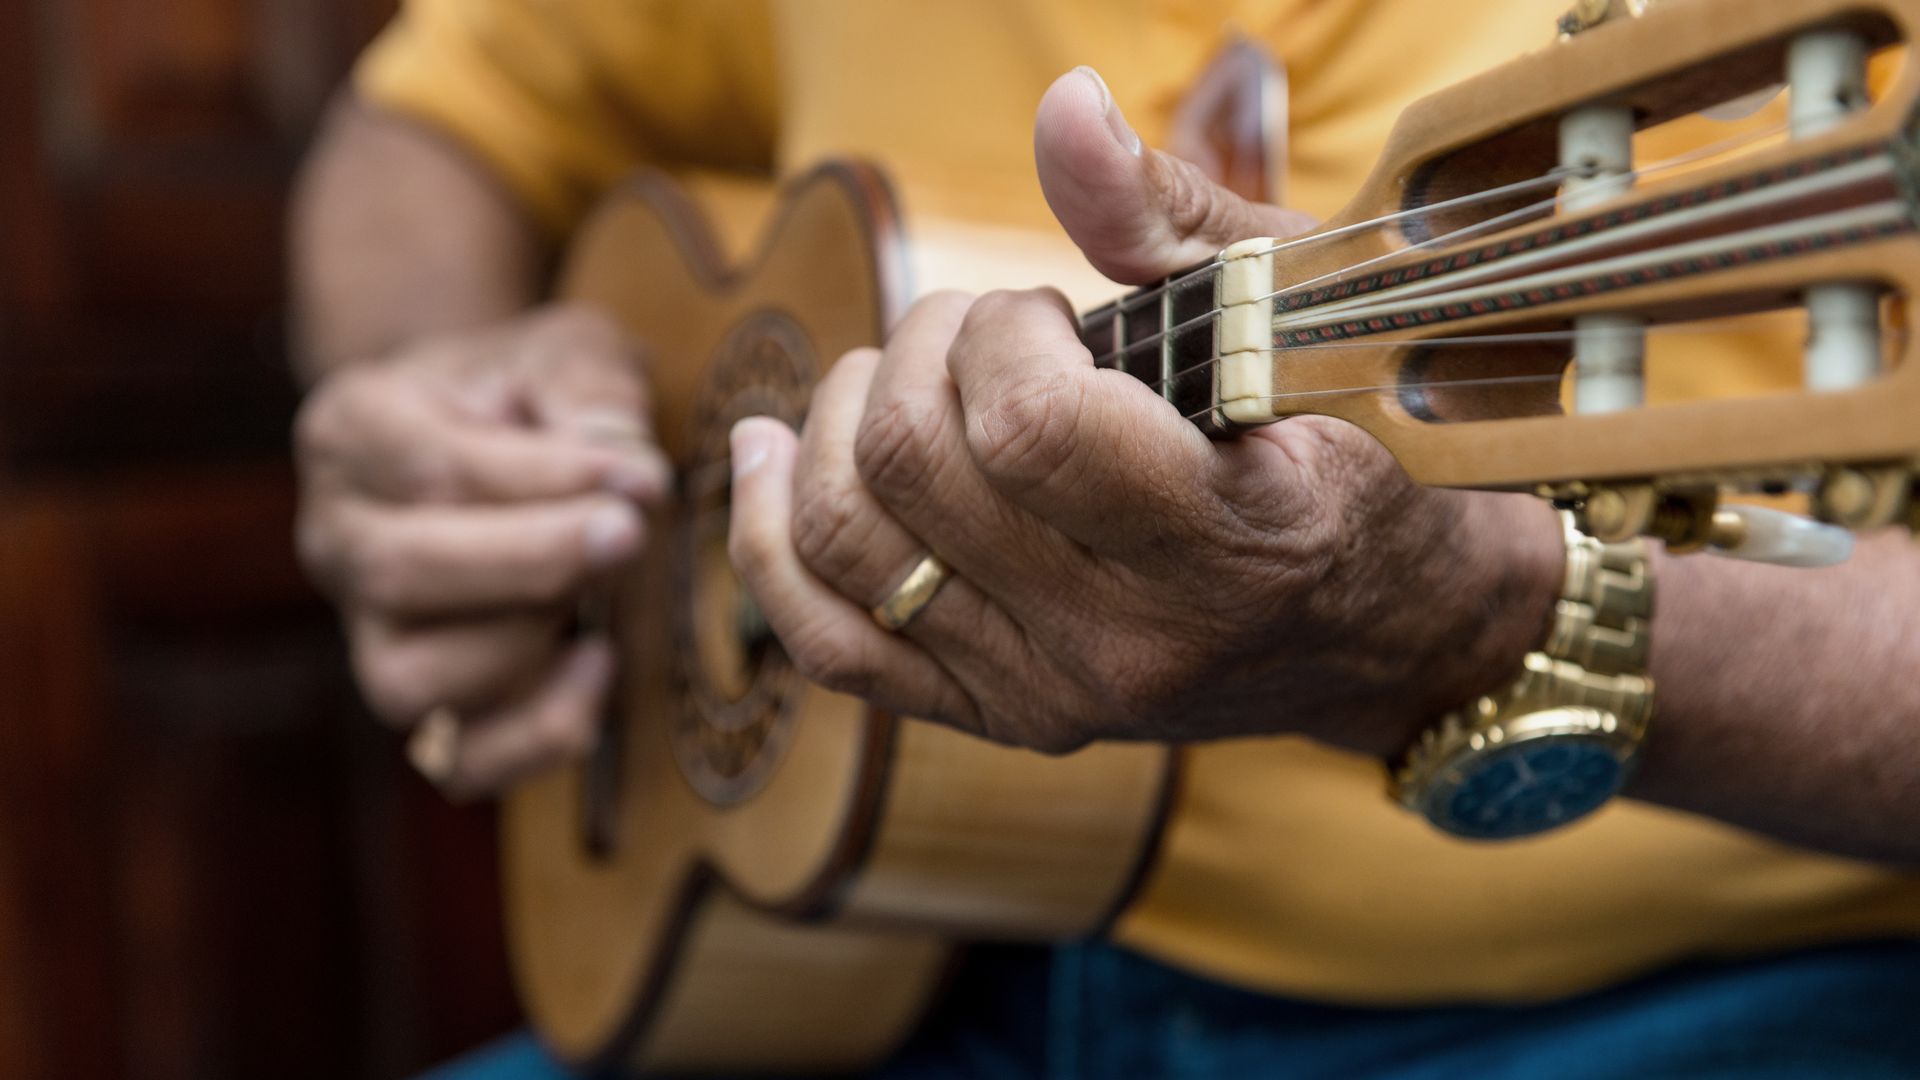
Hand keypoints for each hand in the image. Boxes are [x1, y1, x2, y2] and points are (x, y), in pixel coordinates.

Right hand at [296, 304, 669, 797]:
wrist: (492, 432)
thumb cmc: (531, 389)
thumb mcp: (562, 351)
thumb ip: (590, 391)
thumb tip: (628, 471)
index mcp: (351, 429)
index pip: (431, 468)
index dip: (544, 480)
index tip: (642, 475)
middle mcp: (335, 537)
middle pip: (403, 574)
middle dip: (534, 561)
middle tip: (630, 536)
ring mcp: (365, 630)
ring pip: (412, 681)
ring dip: (524, 642)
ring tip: (600, 587)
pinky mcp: (422, 700)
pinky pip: (460, 762)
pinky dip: (536, 732)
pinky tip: (599, 662)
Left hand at [727, 69, 1563, 756]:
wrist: (1380, 627)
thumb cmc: (1338, 445)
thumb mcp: (1288, 315)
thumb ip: (1167, 214)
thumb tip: (1058, 106)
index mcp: (1233, 538)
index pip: (1031, 428)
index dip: (1002, 334)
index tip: (1046, 316)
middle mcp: (1131, 639)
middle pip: (917, 471)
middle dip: (921, 352)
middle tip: (979, 333)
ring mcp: (1055, 695)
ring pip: (848, 546)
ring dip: (840, 420)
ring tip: (900, 378)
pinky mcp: (998, 718)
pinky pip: (829, 643)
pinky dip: (769, 538)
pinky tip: (764, 452)